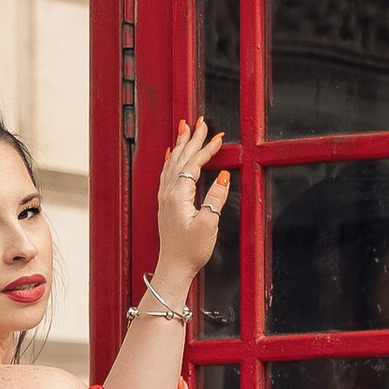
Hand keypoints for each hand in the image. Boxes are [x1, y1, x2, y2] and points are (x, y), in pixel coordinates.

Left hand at [156, 116, 231, 290]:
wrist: (174, 268)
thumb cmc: (191, 251)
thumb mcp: (209, 226)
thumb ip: (215, 200)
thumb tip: (223, 177)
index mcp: (179, 196)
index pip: (194, 164)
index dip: (206, 149)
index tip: (218, 136)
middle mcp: (169, 193)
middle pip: (180, 158)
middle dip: (191, 138)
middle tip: (200, 120)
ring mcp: (165, 198)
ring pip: (172, 163)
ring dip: (180, 145)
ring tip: (185, 129)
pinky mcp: (165, 204)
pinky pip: (167, 173)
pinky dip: (171, 159)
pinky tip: (171, 155)